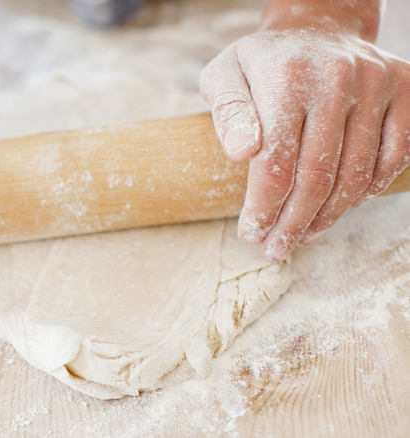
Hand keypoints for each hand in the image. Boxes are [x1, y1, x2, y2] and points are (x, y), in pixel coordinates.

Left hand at [200, 28, 409, 260]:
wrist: (316, 28)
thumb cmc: (262, 63)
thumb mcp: (224, 76)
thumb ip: (227, 112)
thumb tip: (241, 153)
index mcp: (286, 77)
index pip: (276, 163)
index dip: (263, 209)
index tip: (250, 234)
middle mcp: (337, 78)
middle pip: (317, 177)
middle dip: (293, 224)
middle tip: (276, 249)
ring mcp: (377, 83)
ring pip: (356, 175)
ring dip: (328, 216)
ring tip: (304, 235)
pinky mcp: (405, 90)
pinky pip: (394, 157)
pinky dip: (368, 190)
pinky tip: (341, 207)